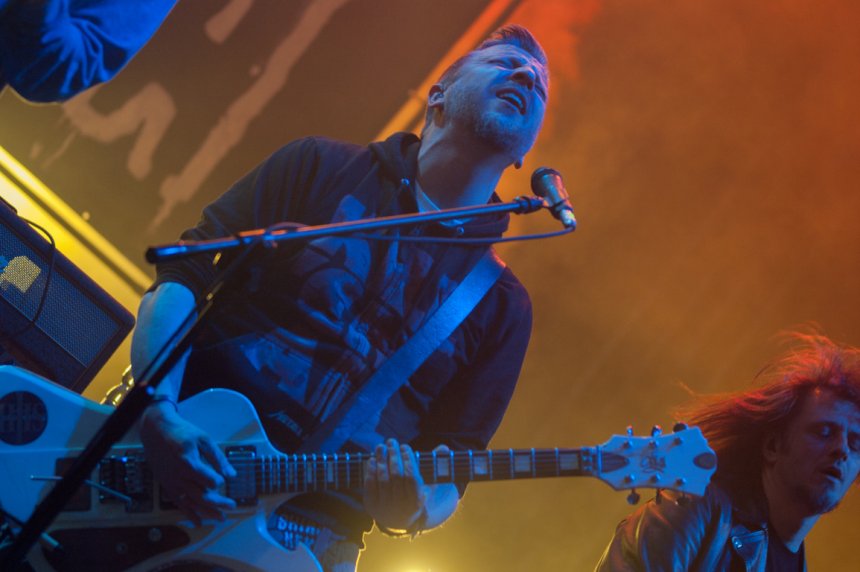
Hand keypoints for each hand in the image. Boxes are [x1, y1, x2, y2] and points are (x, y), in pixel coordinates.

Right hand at [139, 402, 236, 525]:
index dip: (218, 482)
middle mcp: (179, 476)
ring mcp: (172, 483)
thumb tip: (232, 474)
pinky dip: (189, 514)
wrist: (156, 431)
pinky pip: (178, 504)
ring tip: (220, 518)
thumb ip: (218, 458)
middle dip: (218, 504)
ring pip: (191, 503)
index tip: (223, 481)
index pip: (209, 481)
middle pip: (201, 496)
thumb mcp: (204, 440)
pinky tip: (198, 522)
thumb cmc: (182, 432)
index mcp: (189, 463)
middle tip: (232, 507)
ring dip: (206, 512)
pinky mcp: (167, 485)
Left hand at [363, 439, 446, 531]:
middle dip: (393, 455)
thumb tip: (444, 448)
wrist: (397, 519)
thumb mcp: (426, 484)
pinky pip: (370, 485)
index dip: (408, 460)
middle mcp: (400, 506)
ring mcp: (385, 507)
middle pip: (396, 475)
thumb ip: (435, 466)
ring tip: (380, 446)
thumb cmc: (413, 495)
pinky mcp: (371, 506)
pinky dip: (371, 470)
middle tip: (391, 441)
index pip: (411, 477)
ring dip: (381, 459)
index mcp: (416, 502)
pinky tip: (373, 459)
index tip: (405, 446)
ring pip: (382, 478)